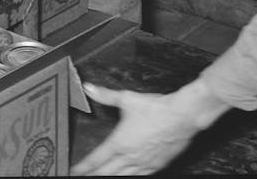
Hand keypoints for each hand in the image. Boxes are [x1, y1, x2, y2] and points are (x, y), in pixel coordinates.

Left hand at [71, 81, 226, 174]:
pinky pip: (140, 175)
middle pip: (106, 172)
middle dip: (93, 175)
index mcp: (119, 142)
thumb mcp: (126, 98)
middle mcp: (130, 156)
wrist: (182, 117)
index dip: (84, 166)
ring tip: (101, 177)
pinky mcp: (157, 165)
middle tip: (83, 177)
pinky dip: (130, 177)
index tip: (74, 171)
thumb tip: (89, 88)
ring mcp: (144, 163)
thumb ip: (105, 95)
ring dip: (110, 177)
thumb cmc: (155, 109)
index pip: (96, 159)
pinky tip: (128, 175)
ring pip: (123, 177)